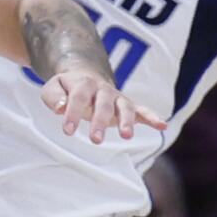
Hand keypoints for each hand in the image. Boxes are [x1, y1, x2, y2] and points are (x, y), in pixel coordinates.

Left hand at [40, 71, 168, 143]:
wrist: (86, 76)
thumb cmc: (66, 88)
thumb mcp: (53, 87)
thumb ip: (53, 97)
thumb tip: (59, 108)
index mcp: (83, 84)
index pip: (78, 98)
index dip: (73, 113)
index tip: (68, 131)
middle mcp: (103, 90)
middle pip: (104, 104)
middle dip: (100, 121)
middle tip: (95, 140)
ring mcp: (117, 98)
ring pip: (125, 108)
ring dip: (127, 121)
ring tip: (126, 137)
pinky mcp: (127, 106)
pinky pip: (143, 111)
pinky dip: (153, 117)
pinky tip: (163, 126)